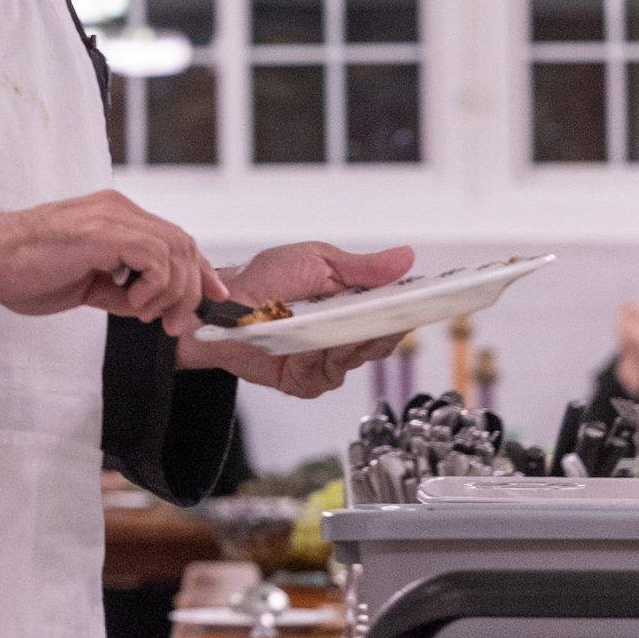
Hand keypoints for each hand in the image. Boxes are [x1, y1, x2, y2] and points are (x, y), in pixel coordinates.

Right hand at [0, 190, 225, 336]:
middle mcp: (119, 209)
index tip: (212, 300)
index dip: (199, 270)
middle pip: (183, 243)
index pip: (174, 238)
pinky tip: (132, 304)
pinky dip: (154, 287)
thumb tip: (151, 306)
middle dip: (192, 289)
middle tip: (173, 324)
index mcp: (115, 216)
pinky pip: (155, 258)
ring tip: (145, 315)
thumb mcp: (85, 283)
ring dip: (172, 293)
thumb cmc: (24, 271)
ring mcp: (112, 216)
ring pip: (176, 250)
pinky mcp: (103, 232)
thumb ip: (120, 287)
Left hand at [178, 242, 413, 396]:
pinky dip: (314, 361)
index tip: (416, 305)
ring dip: (342, 344)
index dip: (405, 311)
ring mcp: (327, 360)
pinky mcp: (306, 380)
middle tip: (371, 319)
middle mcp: (345, 334)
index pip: (392, 313)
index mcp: (354, 302)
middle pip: (379, 341)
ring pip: (352, 360)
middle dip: (375, 330)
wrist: (222, 305)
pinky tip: (303, 348)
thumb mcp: (318, 261)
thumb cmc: (268, 277)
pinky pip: (323, 376)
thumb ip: (362, 268)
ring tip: (330, 329)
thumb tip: (405, 257)